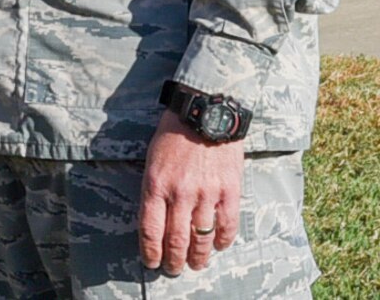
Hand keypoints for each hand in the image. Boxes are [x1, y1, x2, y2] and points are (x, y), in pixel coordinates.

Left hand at [139, 110, 243, 274]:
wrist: (205, 112)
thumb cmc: (173, 134)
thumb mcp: (152, 159)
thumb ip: (154, 188)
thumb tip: (156, 218)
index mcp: (156, 184)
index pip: (150, 229)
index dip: (150, 251)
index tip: (151, 263)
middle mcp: (180, 193)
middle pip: (176, 239)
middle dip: (174, 260)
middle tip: (174, 269)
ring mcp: (207, 194)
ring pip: (202, 237)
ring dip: (198, 256)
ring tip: (196, 264)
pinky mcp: (230, 191)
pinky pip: (227, 225)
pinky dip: (222, 240)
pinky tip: (217, 246)